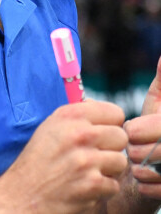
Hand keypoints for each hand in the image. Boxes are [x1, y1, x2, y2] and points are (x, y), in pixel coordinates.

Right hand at [2, 100, 127, 212]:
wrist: (23, 194)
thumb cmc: (38, 160)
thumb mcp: (51, 127)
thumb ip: (78, 117)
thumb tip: (104, 111)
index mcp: (69, 115)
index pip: (114, 112)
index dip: (110, 125)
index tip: (101, 134)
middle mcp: (79, 133)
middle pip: (121, 137)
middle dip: (111, 148)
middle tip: (94, 156)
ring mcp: (87, 159)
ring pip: (121, 162)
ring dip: (108, 170)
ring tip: (88, 171)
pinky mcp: (92, 184)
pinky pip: (114, 185)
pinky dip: (102, 190)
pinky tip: (84, 187)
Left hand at [124, 56, 160, 201]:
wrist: (146, 169)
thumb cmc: (152, 129)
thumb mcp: (160, 102)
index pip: (159, 126)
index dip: (146, 130)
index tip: (131, 131)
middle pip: (157, 147)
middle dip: (141, 149)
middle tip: (130, 149)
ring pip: (158, 170)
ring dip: (143, 168)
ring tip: (134, 165)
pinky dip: (148, 187)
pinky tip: (142, 181)